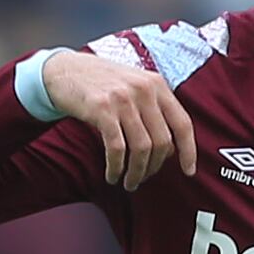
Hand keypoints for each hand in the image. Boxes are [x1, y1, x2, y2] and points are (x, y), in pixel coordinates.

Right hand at [39, 47, 198, 190]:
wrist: (64, 70)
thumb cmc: (100, 83)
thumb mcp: (134, 85)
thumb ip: (153, 108)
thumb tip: (169, 148)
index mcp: (157, 84)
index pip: (182, 123)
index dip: (188, 151)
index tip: (188, 171)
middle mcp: (144, 90)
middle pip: (162, 141)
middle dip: (154, 167)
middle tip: (143, 178)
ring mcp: (123, 99)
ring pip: (141, 148)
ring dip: (136, 172)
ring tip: (128, 183)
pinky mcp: (102, 109)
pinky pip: (117, 148)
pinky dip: (116, 167)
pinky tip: (112, 175)